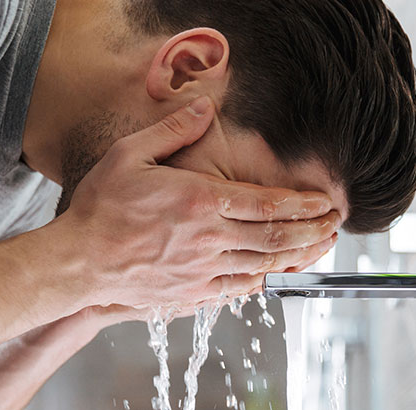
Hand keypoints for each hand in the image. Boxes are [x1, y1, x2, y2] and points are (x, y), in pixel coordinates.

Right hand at [56, 97, 339, 308]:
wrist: (78, 262)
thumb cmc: (101, 208)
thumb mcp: (129, 155)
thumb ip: (172, 130)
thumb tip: (205, 108)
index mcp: (199, 202)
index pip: (266, 204)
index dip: (303, 204)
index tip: (326, 202)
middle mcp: (208, 239)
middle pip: (276, 238)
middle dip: (313, 231)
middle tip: (336, 226)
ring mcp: (202, 271)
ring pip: (264, 265)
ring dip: (298, 257)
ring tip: (321, 248)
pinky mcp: (192, 294)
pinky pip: (239, 289)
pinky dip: (265, 281)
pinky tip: (278, 274)